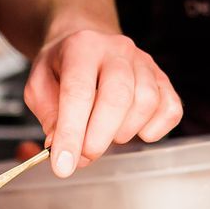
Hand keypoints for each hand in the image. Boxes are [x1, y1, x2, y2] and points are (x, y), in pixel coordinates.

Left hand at [22, 25, 181, 176]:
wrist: (86, 42)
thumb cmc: (62, 67)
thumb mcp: (39, 85)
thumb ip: (48, 116)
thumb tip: (61, 146)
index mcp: (82, 47)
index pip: (78, 91)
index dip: (71, 132)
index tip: (63, 165)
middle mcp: (117, 49)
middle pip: (118, 96)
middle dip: (99, 137)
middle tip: (83, 157)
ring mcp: (144, 63)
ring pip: (146, 103)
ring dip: (123, 132)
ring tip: (103, 134)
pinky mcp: (162, 79)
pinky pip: (170, 109)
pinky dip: (154, 130)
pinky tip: (133, 130)